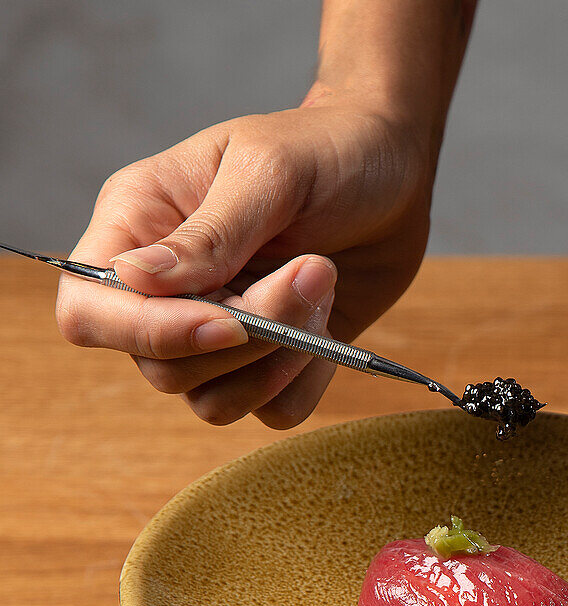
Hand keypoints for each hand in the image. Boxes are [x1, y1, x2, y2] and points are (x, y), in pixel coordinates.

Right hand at [56, 101, 432, 426]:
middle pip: (162, 368)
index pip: (91, 311)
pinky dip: (306, 381)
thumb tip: (134, 279)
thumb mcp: (271, 172)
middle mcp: (167, 289)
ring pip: (213, 401)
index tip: (229, 320)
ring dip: (280, 360)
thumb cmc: (328, 151)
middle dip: (248, 338)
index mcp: (139, 224)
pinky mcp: (271, 360)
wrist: (396, 173)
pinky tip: (331, 325)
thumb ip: (210, 233)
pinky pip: (271, 412)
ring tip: (325, 284)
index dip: (147, 333)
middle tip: (313, 270)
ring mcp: (218, 329)